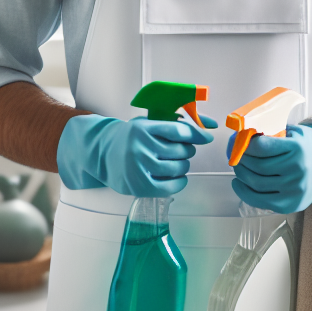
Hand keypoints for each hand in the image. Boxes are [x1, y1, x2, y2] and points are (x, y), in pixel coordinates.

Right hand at [57, 115, 213, 196]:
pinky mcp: (139, 186)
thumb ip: (174, 124)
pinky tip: (177, 177)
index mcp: (143, 128)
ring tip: (177, 163)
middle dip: (187, 150)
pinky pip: (170, 186)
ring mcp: (139, 167)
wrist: (102, 153)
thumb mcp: (148, 124)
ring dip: (183, 166)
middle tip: (182, 150)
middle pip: (180, 150)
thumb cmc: (131, 137)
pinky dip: (180, 182)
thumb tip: (209, 128)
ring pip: (178, 168)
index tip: (206, 138)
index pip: (178, 130)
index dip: (196, 134)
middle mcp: (140, 146)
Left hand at [229, 124, 311, 212]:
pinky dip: (244, 192)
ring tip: (237, 165)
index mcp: (298, 149)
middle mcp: (297, 170)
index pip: (261, 147)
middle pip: (257, 165)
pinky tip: (238, 183)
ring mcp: (294, 189)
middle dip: (240, 158)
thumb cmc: (307, 147)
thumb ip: (273, 131)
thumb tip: (244, 135)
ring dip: (240, 173)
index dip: (244, 144)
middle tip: (234, 153)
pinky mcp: (290, 205)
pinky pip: (260, 200)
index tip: (237, 140)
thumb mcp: (295, 132)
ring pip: (255, 183)